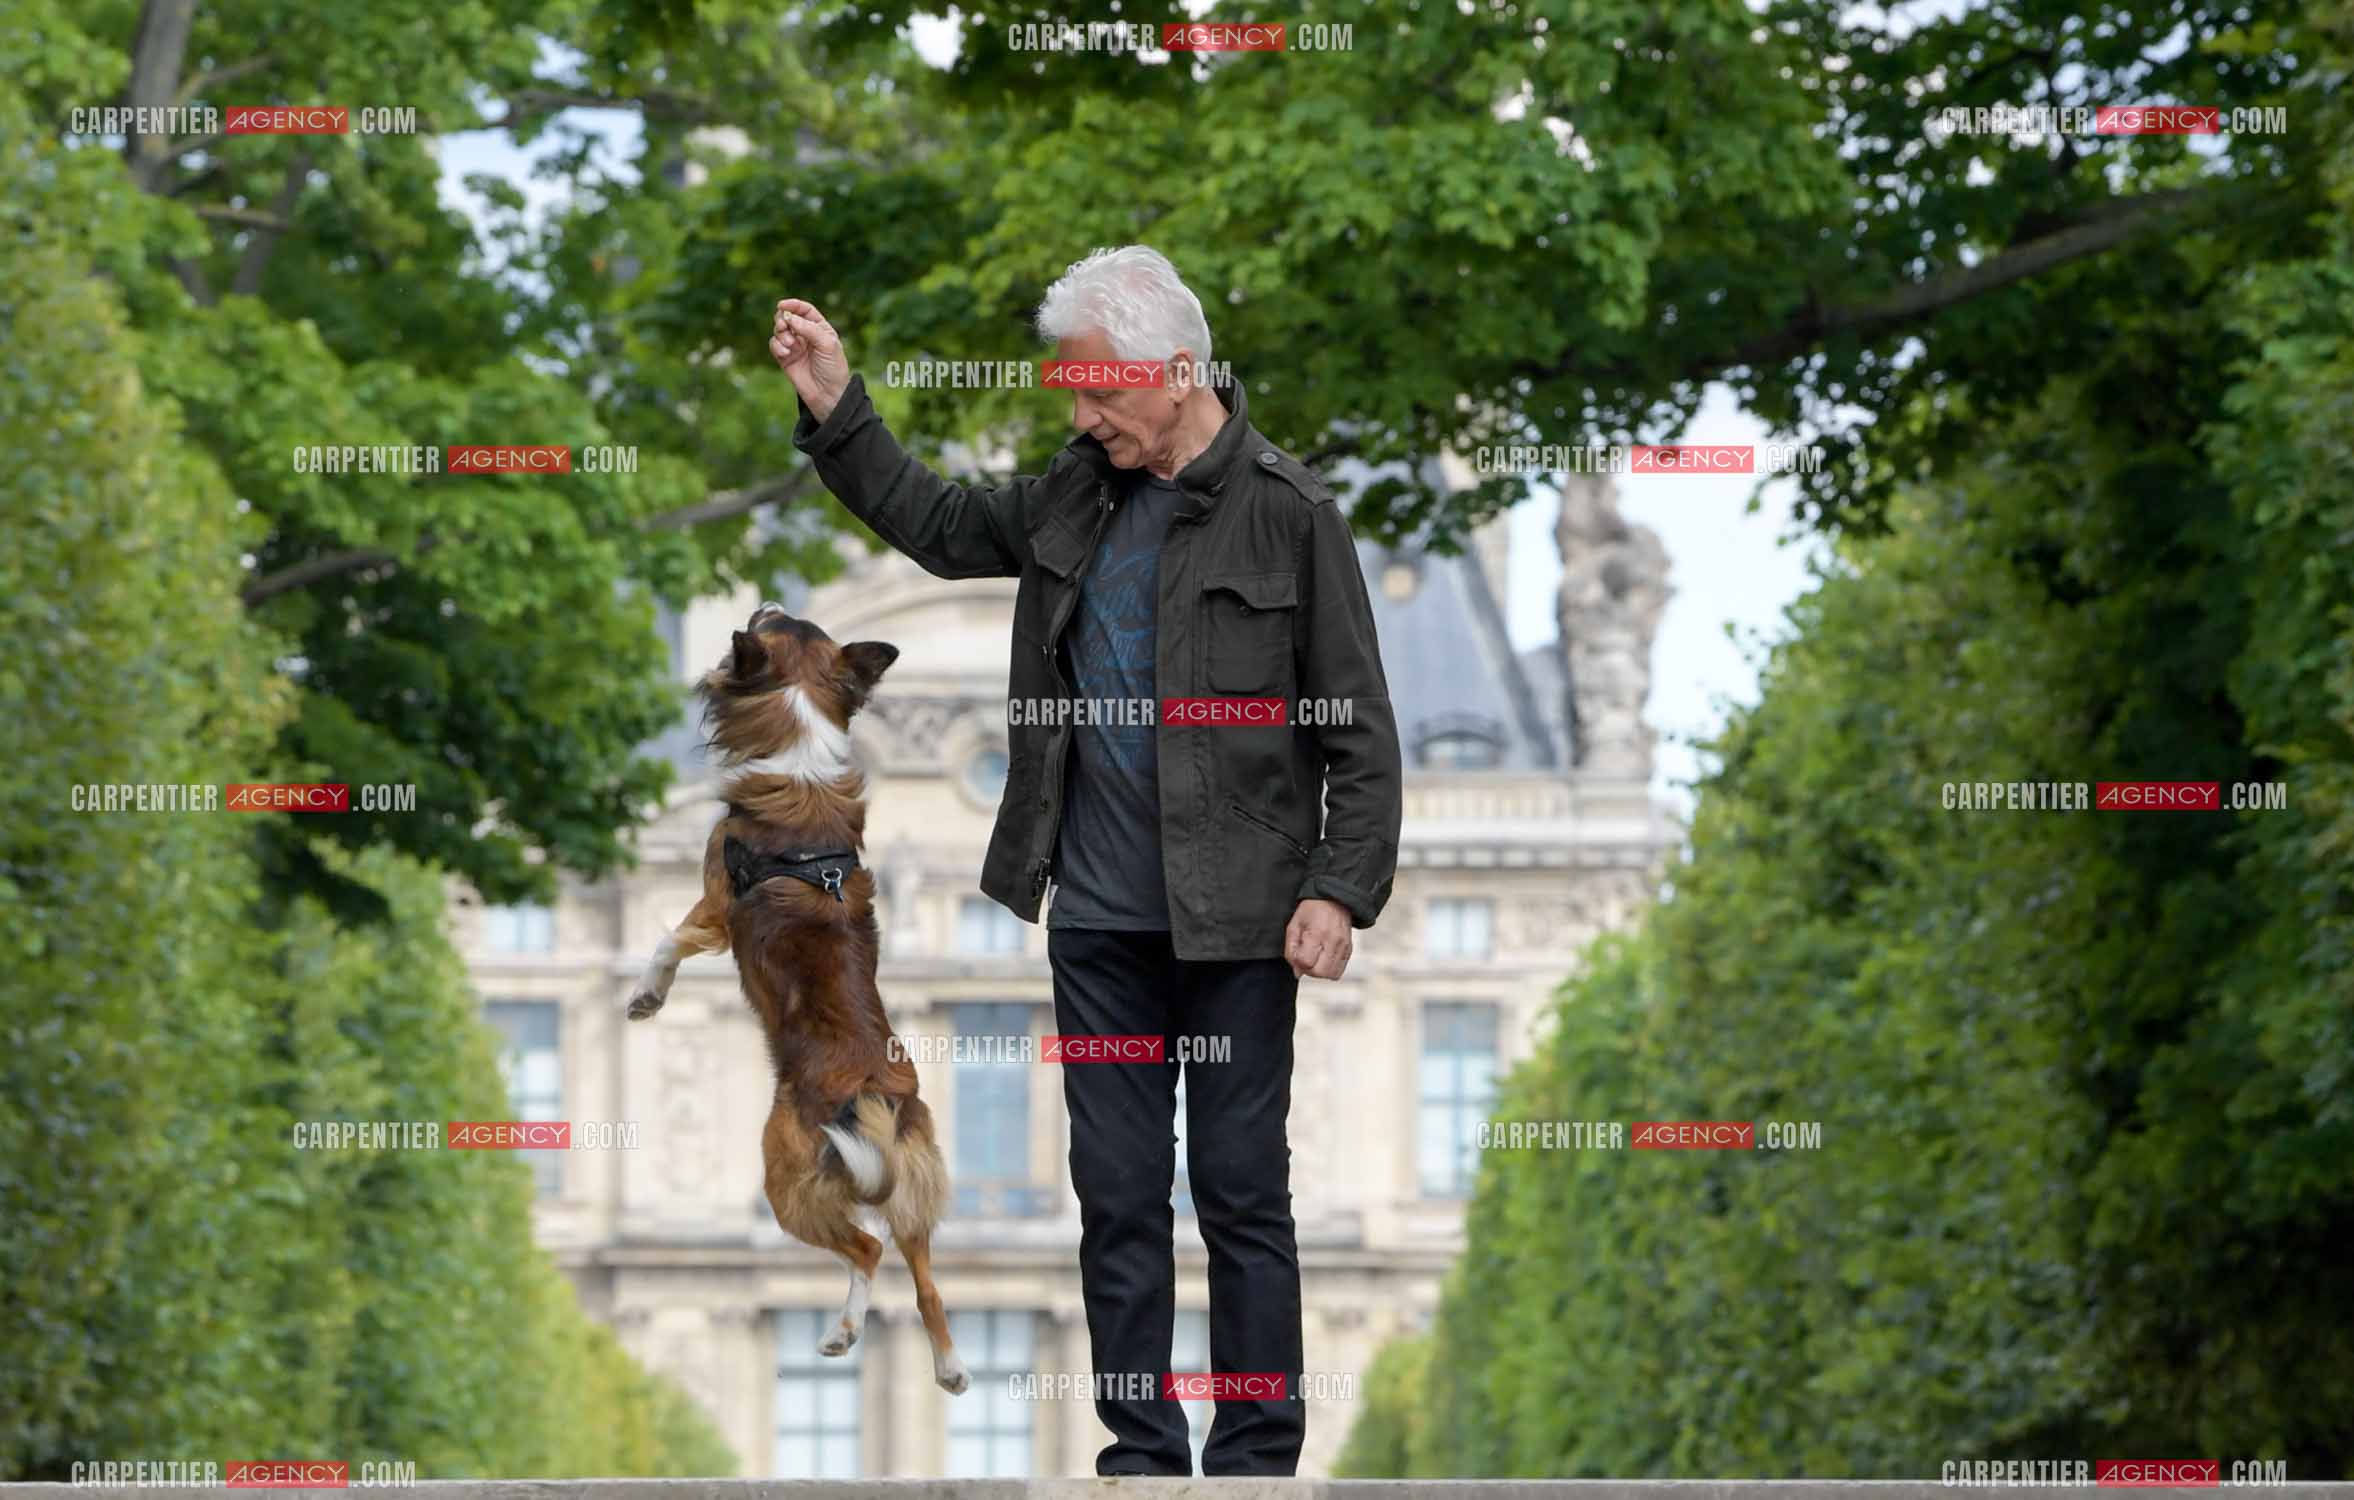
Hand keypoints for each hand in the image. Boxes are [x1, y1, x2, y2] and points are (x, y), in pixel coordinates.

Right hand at [769, 298, 853, 422]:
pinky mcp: (785, 358)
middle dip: (783, 319)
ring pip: (779, 330)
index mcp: (820, 328)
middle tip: (784, 326)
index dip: (793, 305)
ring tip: (790, 345)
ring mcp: (795, 346)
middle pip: (788, 317)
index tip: (782, 305)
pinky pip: (774, 344)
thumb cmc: (832, 368)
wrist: (827, 394)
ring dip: (781, 334)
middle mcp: (806, 335)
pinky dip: (777, 346)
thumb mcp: (826, 344)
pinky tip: (785, 353)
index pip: (804, 310)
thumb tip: (789, 316)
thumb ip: (808, 328)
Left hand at [1284, 898, 1353, 979]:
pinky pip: (1339, 970)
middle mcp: (1333, 942)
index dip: (1298, 962)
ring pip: (1331, 975)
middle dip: (1309, 970)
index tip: (1297, 953)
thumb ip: (1291, 950)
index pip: (1306, 962)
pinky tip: (1324, 959)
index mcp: (1317, 933)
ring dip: (1320, 972)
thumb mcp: (1294, 925)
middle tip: (1305, 959)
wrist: (1334, 900)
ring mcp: (1343, 947)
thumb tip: (1297, 971)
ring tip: (1315, 959)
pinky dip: (1330, 969)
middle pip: (1319, 972)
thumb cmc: (1312, 910)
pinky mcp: (1349, 950)